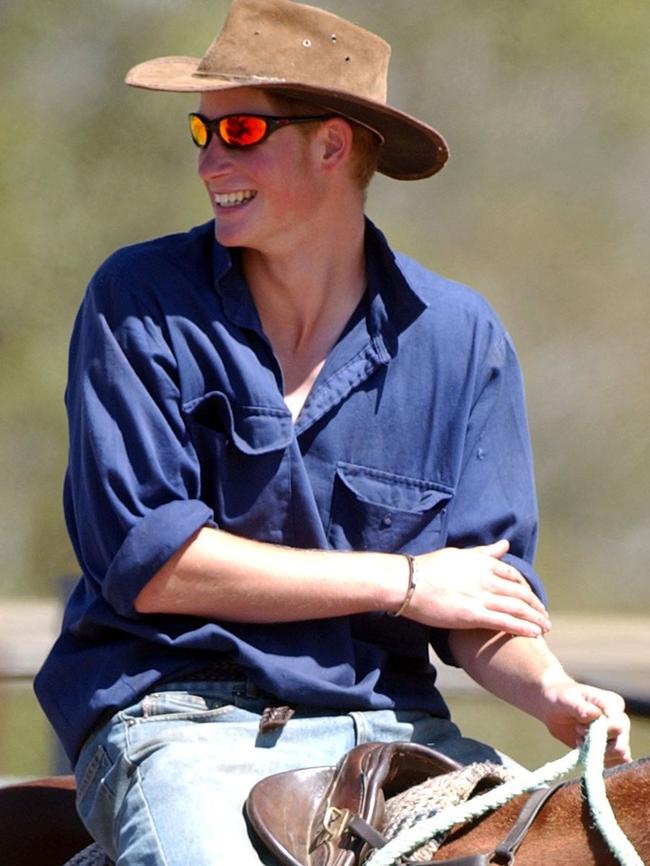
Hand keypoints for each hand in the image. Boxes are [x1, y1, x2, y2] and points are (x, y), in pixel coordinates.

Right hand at [405, 540, 550, 637]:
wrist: (407, 582)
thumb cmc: (428, 568)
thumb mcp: (459, 554)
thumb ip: (484, 552)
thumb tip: (504, 544)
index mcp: (483, 563)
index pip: (514, 576)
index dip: (527, 589)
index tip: (533, 599)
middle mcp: (487, 578)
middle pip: (521, 593)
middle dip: (536, 606)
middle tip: (545, 617)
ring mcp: (481, 596)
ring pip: (517, 608)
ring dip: (535, 619)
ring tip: (546, 628)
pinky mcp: (473, 614)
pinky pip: (505, 622)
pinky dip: (522, 628)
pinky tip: (534, 634)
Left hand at [541, 679, 630, 764]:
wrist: (553, 708)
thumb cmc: (561, 698)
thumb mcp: (567, 699)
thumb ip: (581, 707)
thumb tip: (595, 714)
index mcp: (613, 704)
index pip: (618, 726)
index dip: (600, 732)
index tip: (579, 727)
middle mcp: (620, 720)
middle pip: (621, 744)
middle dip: (598, 745)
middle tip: (579, 737)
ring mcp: (617, 736)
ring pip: (620, 756)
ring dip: (597, 754)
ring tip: (580, 742)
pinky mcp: (610, 749)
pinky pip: (615, 763)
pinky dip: (599, 762)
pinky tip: (584, 751)